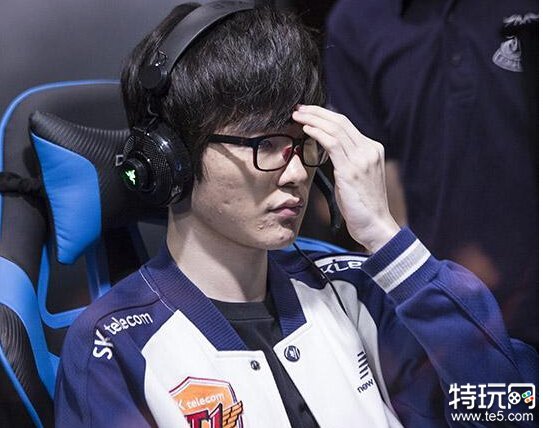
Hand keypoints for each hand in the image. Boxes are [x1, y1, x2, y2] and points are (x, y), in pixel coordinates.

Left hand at [292, 105, 399, 252]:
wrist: (375, 225)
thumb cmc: (362, 206)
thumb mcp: (356, 177)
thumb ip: (345, 161)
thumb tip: (328, 150)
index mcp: (372, 149)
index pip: (346, 124)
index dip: (326, 115)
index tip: (309, 112)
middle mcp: (369, 150)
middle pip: (341, 121)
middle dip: (317, 112)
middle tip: (299, 108)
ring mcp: (362, 158)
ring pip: (335, 128)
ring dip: (313, 119)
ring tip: (298, 115)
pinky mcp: (352, 169)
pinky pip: (332, 143)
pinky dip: (317, 132)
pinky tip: (306, 128)